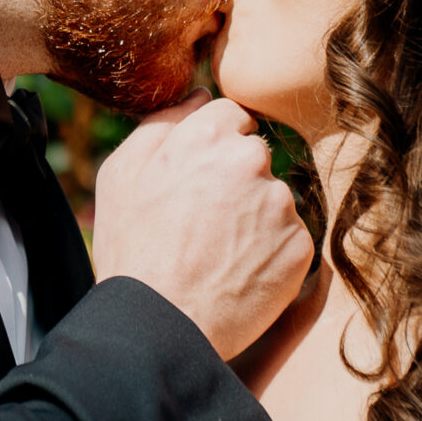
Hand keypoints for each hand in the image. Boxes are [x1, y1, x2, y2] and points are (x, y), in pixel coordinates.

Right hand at [91, 95, 313, 362]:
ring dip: (253, 218)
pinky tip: (236, 273)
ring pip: (272, 198)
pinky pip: (288, 238)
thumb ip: (161, 123)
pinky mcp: (300, 245)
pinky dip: (269, 253)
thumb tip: (199, 95)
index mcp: (206, 134)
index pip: (231, 114)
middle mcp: (251, 160)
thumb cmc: (133, 251)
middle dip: (235, 180)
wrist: (159, 325)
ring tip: (216, 253)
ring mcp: (280, 203)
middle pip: (255, 155)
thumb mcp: (121, 175)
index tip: (197, 180)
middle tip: (201, 223)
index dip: (211, 148)